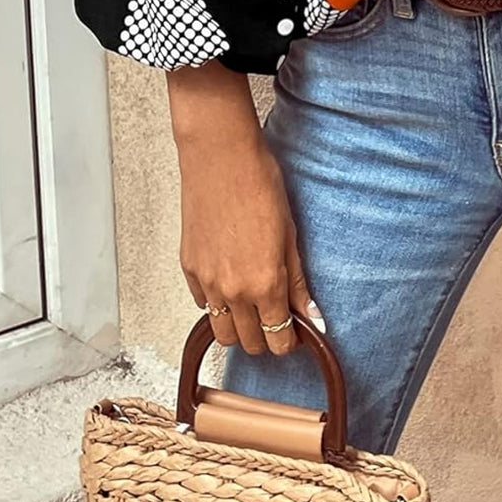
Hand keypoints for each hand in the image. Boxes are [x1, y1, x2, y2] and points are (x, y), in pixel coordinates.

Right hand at [166, 59, 324, 357]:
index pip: (277, 340)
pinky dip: (216, 303)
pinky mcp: (188, 268)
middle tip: (276, 315)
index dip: (288, 340)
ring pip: (222, 333)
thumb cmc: (260, 186)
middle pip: (249, 343)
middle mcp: (233, 291)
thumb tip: (313, 318)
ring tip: (252, 305)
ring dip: (238, 328)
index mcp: (264, 284)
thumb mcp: (291, 234)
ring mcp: (206, 282)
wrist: (220, 158)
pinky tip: (229, 281)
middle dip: (266, 337)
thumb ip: (298, 282)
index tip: (295, 331)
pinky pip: (203, 304)